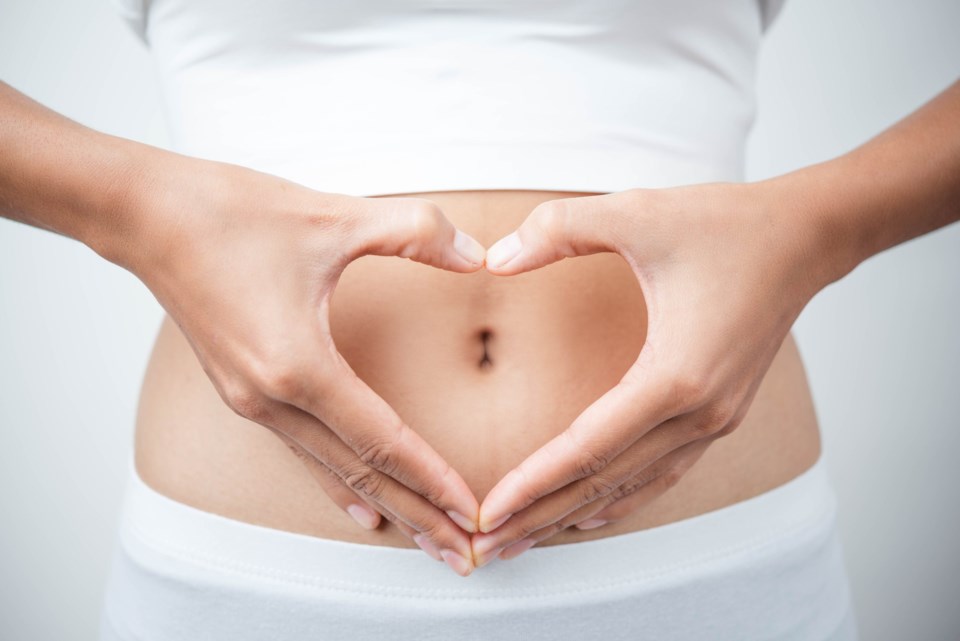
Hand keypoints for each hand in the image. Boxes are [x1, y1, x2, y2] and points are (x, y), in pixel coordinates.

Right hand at [123, 156, 485, 574]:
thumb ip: (416, 233)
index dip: (433, 478)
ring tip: (427, 541)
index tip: (474, 513)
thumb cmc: (230, 214)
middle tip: (466, 554)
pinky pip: (303, 453)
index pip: (382, 441)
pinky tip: (361, 509)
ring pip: (333, 471)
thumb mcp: (335, 215)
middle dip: (418, 516)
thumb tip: (480, 255)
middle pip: (361, 473)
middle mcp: (271, 398)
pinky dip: (339, 484)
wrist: (146, 215)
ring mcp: (253, 401)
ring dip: (386, 506)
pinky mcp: (244, 392)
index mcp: (297, 365)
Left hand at [470, 181, 830, 565]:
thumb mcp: (637, 212)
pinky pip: (661, 472)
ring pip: (632, 487)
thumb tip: (493, 259)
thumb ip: (559, 230)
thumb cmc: (727, 224)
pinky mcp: (719, 414)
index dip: (533, 483)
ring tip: (524, 539)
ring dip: (574, 515)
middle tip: (487, 546)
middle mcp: (699, 413)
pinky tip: (589, 513)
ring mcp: (715, 420)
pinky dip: (620, 498)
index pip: (588, 449)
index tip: (486, 513)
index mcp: (676, 376)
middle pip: (605, 483)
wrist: (805, 237)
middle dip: (541, 517)